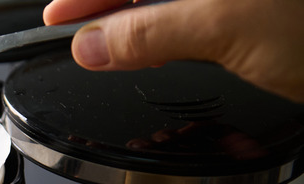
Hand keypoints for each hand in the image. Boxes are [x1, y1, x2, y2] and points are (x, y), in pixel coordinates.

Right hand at [43, 0, 303, 102]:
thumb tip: (94, 43)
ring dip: (138, 20)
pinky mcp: (255, 11)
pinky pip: (198, 12)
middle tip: (74, 31)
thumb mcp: (227, 26)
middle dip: (108, 4)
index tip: (59, 17)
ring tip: (106, 47)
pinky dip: (172, 30)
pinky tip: (156, 47)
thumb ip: (151, 33)